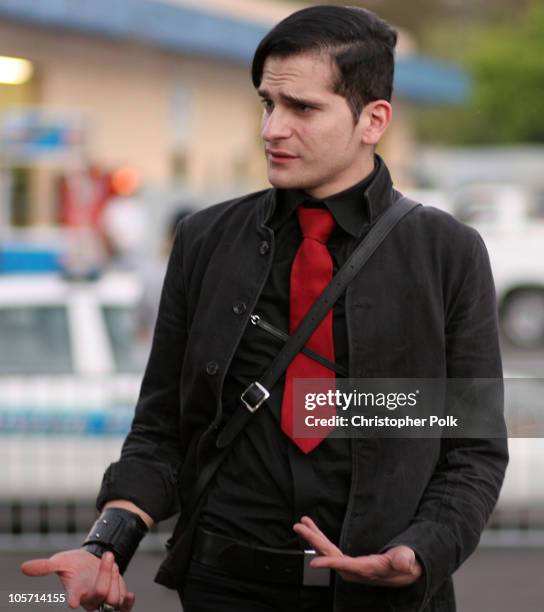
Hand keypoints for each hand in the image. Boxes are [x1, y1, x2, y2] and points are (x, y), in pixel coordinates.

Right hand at [21, 549, 135, 609]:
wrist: (91, 562)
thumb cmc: (74, 565)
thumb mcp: (60, 561)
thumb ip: (45, 566)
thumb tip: (24, 567)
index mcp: (75, 591)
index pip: (74, 597)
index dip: (74, 598)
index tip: (73, 600)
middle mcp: (90, 599)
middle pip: (101, 593)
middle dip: (106, 573)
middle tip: (107, 555)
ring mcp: (104, 598)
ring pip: (114, 597)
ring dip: (116, 578)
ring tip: (111, 563)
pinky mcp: (116, 595)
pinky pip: (124, 606)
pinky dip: (128, 601)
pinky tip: (129, 594)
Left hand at [293, 516, 421, 586]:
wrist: (407, 571)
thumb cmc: (407, 564)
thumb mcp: (408, 560)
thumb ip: (403, 559)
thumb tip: (402, 562)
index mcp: (368, 569)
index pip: (346, 566)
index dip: (329, 564)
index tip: (313, 563)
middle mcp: (356, 570)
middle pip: (330, 556)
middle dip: (314, 540)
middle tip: (299, 526)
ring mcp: (351, 566)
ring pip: (328, 552)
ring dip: (314, 537)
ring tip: (302, 524)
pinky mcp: (350, 562)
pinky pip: (331, 551)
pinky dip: (321, 539)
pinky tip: (313, 531)